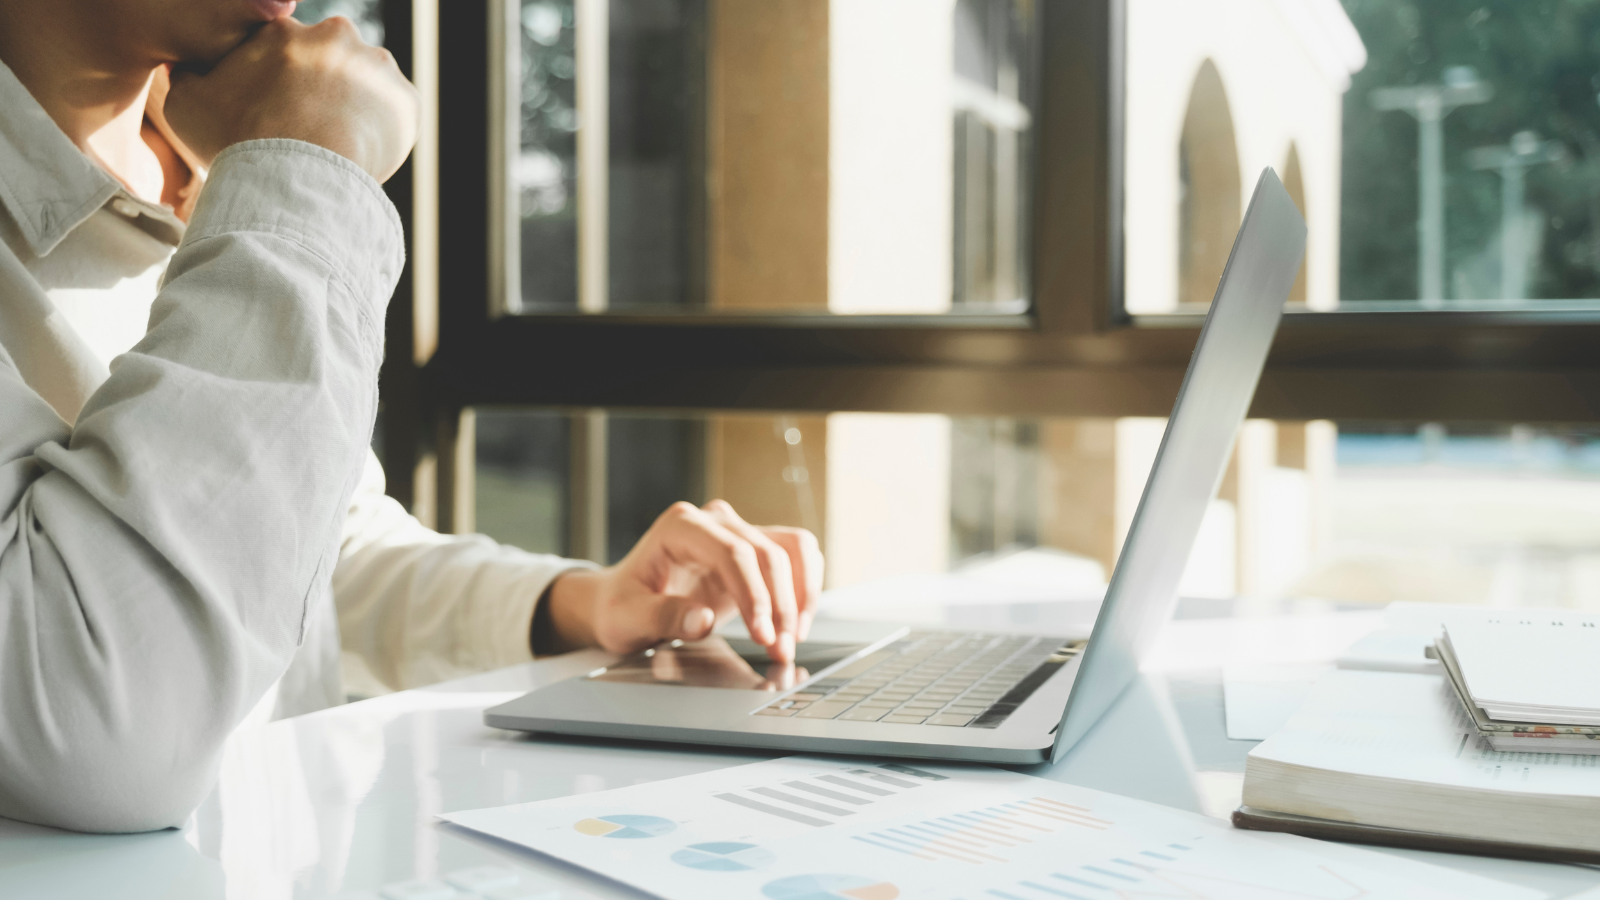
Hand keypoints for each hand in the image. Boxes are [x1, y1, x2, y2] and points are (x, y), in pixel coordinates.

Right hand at [164, 17, 418, 181]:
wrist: (296, 175)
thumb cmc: (237, 140)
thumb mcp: (186, 104)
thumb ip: (190, 78)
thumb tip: (193, 69)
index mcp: (282, 30)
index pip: (281, 51)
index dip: (276, 84)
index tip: (273, 114)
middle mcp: (334, 34)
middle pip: (328, 63)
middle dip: (320, 91)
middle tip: (307, 132)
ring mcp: (376, 66)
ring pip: (366, 85)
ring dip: (355, 107)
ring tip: (336, 148)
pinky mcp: (406, 100)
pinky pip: (396, 114)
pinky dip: (384, 131)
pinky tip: (362, 155)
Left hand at [544, 501, 824, 661]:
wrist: (623, 599)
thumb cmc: (621, 606)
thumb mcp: (627, 619)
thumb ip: (663, 617)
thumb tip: (702, 620)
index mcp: (680, 526)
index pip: (732, 553)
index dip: (755, 595)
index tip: (763, 635)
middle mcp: (714, 521)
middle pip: (766, 554)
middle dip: (781, 607)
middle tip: (781, 650)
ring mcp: (737, 531)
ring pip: (792, 549)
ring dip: (801, 595)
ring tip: (793, 639)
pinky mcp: (754, 548)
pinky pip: (797, 554)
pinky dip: (804, 587)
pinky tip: (797, 622)